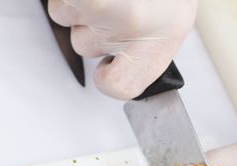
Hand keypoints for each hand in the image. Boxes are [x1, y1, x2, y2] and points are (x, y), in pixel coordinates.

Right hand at [48, 0, 197, 98]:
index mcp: (161, 37)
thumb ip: (145, 46)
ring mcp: (100, 2)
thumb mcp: (172, 15)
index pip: (121, 86)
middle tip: (115, 0)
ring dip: (79, 0)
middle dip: (93, 25)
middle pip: (84, 46)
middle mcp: (130, 22)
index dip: (108, 80)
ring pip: (65, 16)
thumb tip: (116, 64)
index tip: (108, 70)